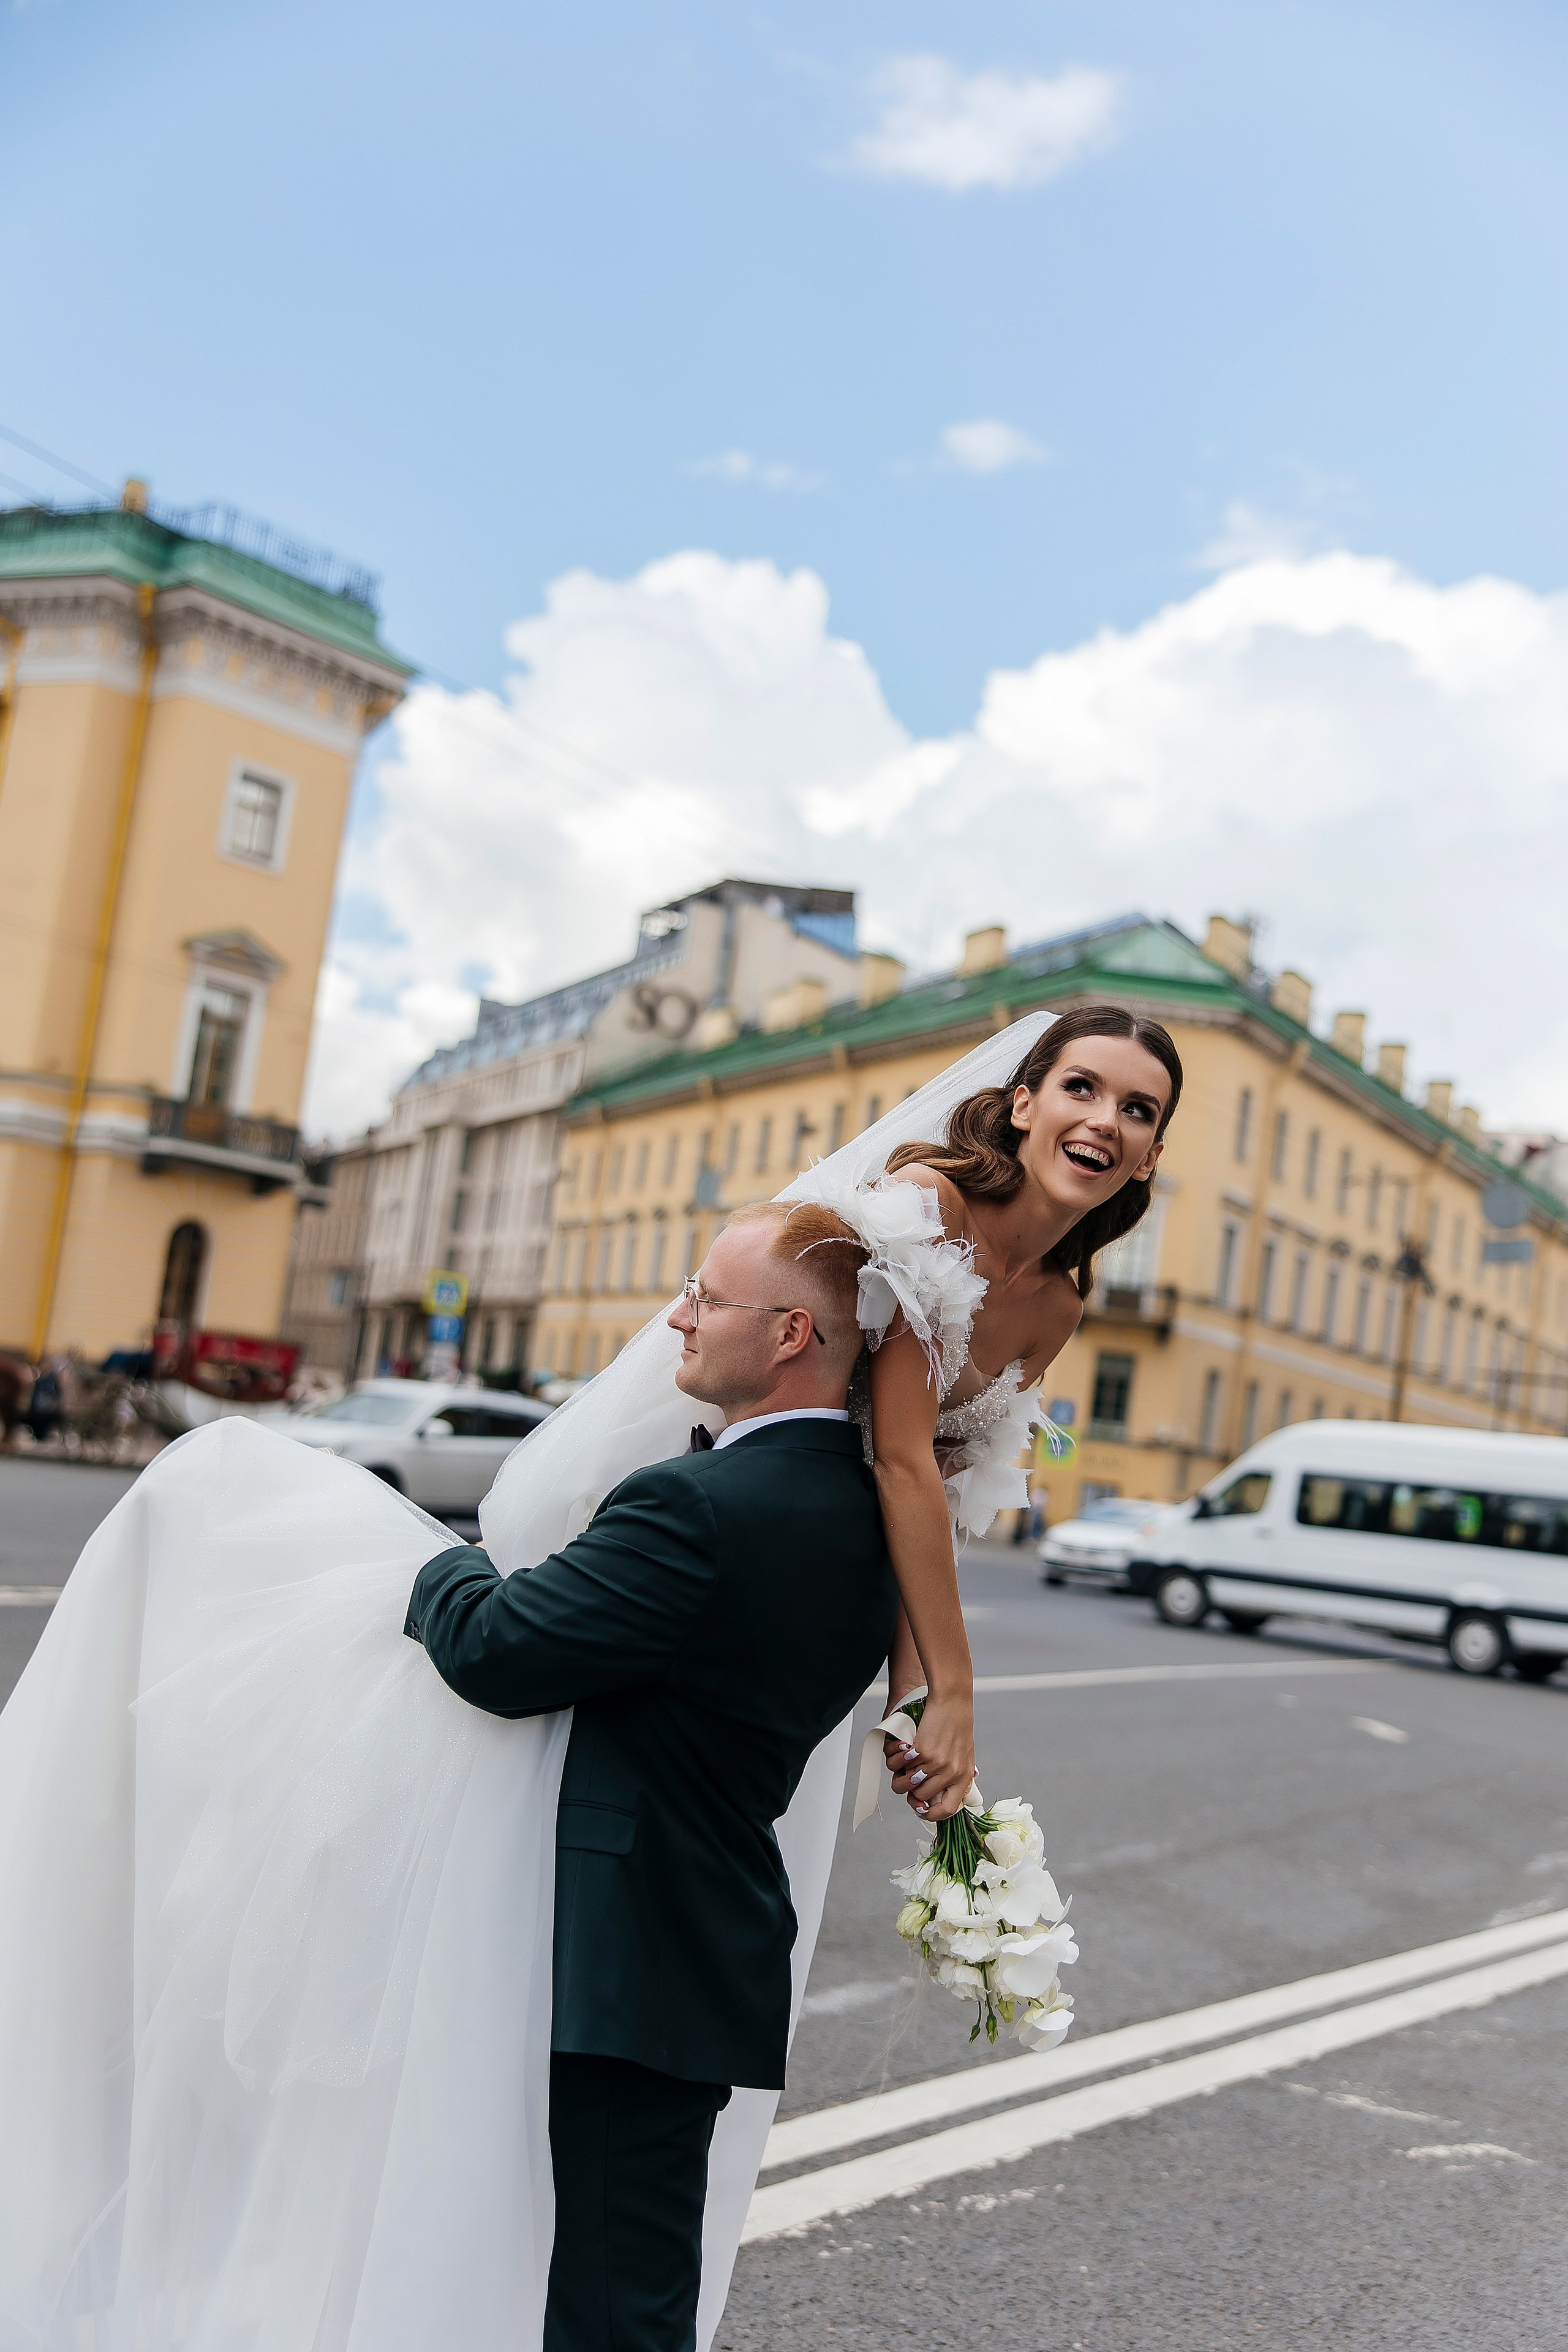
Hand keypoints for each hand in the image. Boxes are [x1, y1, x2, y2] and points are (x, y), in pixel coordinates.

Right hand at [886, 1693, 974, 1821]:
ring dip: (903, 1774)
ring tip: (906, 1763)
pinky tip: (904, 1748)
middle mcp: (952, 1773)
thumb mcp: (965, 1755)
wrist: (952, 1703)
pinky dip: (900, 1758)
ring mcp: (937, 1764)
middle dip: (912, 1790)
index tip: (921, 1809)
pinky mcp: (923, 1752)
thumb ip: (957, 1775)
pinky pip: (904, 1766)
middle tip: (909, 1776)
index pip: (948, 1810)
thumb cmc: (957, 1727)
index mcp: (964, 1777)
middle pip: (922, 1797)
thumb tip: (943, 1797)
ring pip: (911, 1784)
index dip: (931, 1815)